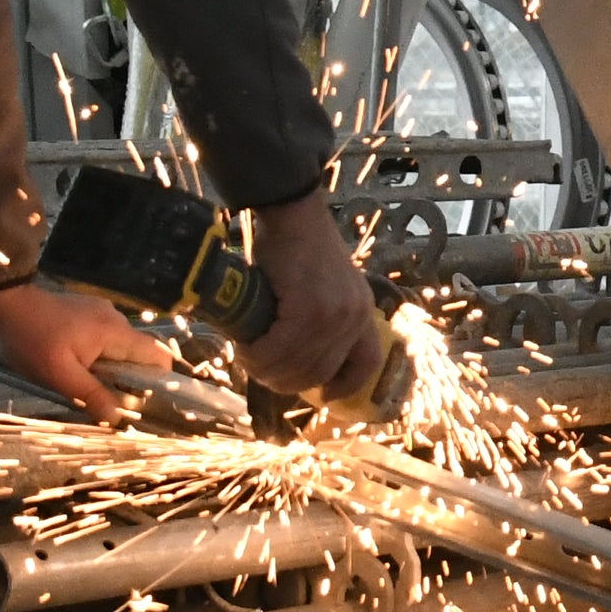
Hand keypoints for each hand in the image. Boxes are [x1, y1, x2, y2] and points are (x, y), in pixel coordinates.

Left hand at [0, 278, 178, 422]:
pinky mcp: (87, 311)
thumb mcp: (58, 374)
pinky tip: (72, 363)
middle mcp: (115, 319)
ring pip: (119, 347)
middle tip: (104, 399)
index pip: (157, 354)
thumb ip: (90, 394)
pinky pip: (103, 338)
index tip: (142, 400)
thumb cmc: (30, 339)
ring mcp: (100, 312)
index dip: (159, 379)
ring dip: (108, 368)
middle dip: (127, 379)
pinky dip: (97, 355)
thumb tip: (117, 417)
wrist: (4, 301)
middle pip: (138, 354)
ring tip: (82, 382)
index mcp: (114, 333)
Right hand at [234, 189, 392, 422]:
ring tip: (247, 359)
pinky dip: (256, 355)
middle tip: (260, 371)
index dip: (344, 387)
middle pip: (319, 373)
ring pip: (295, 366)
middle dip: (285, 381)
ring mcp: (335, 315)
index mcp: (363, 311)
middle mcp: (356, 317)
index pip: (366, 364)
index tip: (323, 397)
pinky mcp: (309, 310)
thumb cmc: (300, 248)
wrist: (293, 214)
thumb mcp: (326, 286)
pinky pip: (278, 349)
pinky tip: (244, 349)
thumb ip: (321, 318)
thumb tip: (293, 358)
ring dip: (265, 369)